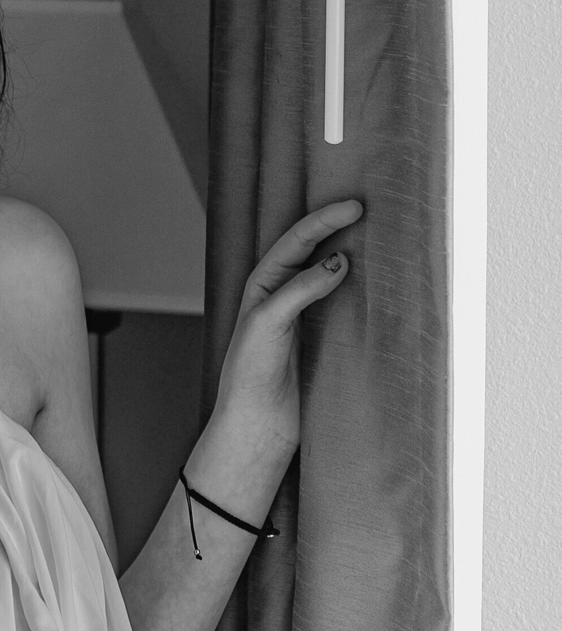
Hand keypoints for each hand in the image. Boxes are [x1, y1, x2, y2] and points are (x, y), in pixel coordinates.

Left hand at [212, 199, 363, 455]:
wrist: (258, 423)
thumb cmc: (250, 372)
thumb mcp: (269, 323)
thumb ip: (300, 290)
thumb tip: (338, 261)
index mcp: (263, 284)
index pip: (295, 242)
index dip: (322, 221)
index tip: (353, 207)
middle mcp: (283, 294)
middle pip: (313, 250)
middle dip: (337, 227)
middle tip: (368, 208)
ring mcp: (306, 314)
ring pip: (331, 275)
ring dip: (352, 254)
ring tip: (377, 234)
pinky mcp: (324, 338)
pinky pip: (345, 305)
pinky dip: (362, 290)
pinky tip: (379, 281)